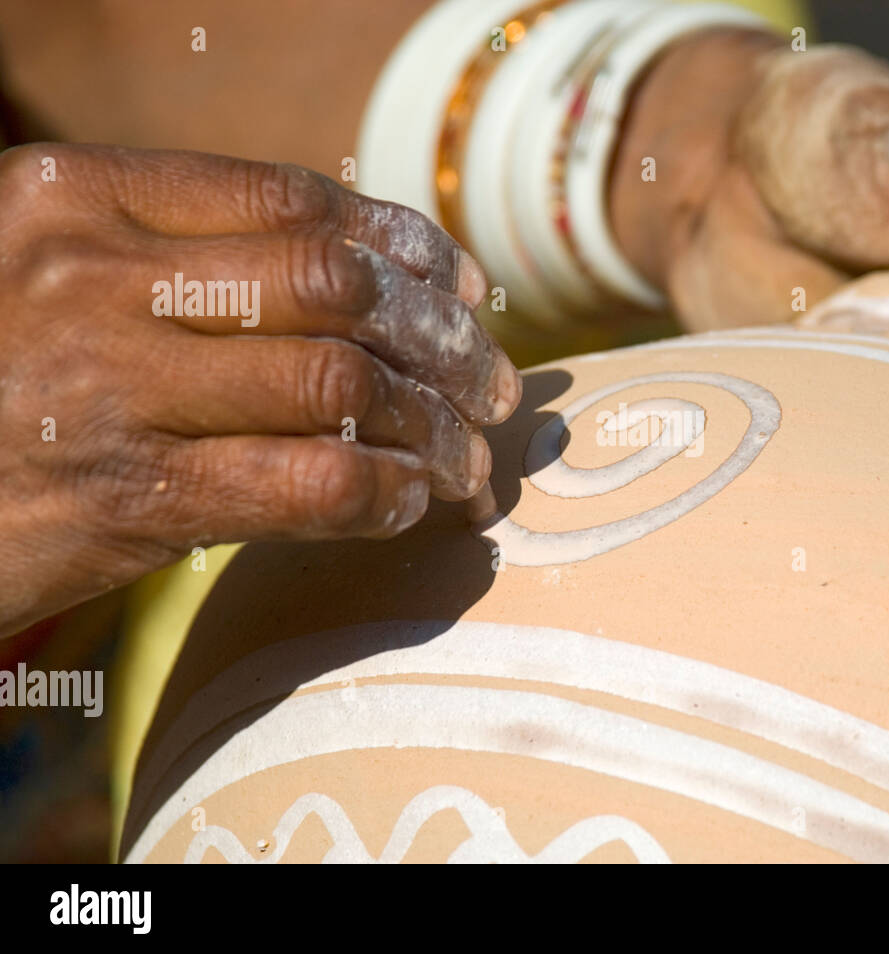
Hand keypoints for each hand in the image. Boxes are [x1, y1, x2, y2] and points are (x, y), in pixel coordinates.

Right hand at [0, 143, 520, 635]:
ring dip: (434, 428)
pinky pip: (312, 484)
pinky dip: (386, 495)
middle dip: (445, 341)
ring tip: (469, 461)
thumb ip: (186, 259)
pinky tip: (411, 506)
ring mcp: (113, 385)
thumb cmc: (0, 379)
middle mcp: (96, 275)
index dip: (408, 245)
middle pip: (339, 287)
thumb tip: (370, 275)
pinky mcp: (133, 497)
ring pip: (343, 385)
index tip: (467, 292)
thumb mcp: (61, 278)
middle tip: (493, 387)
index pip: (296, 201)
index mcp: (82, 197)